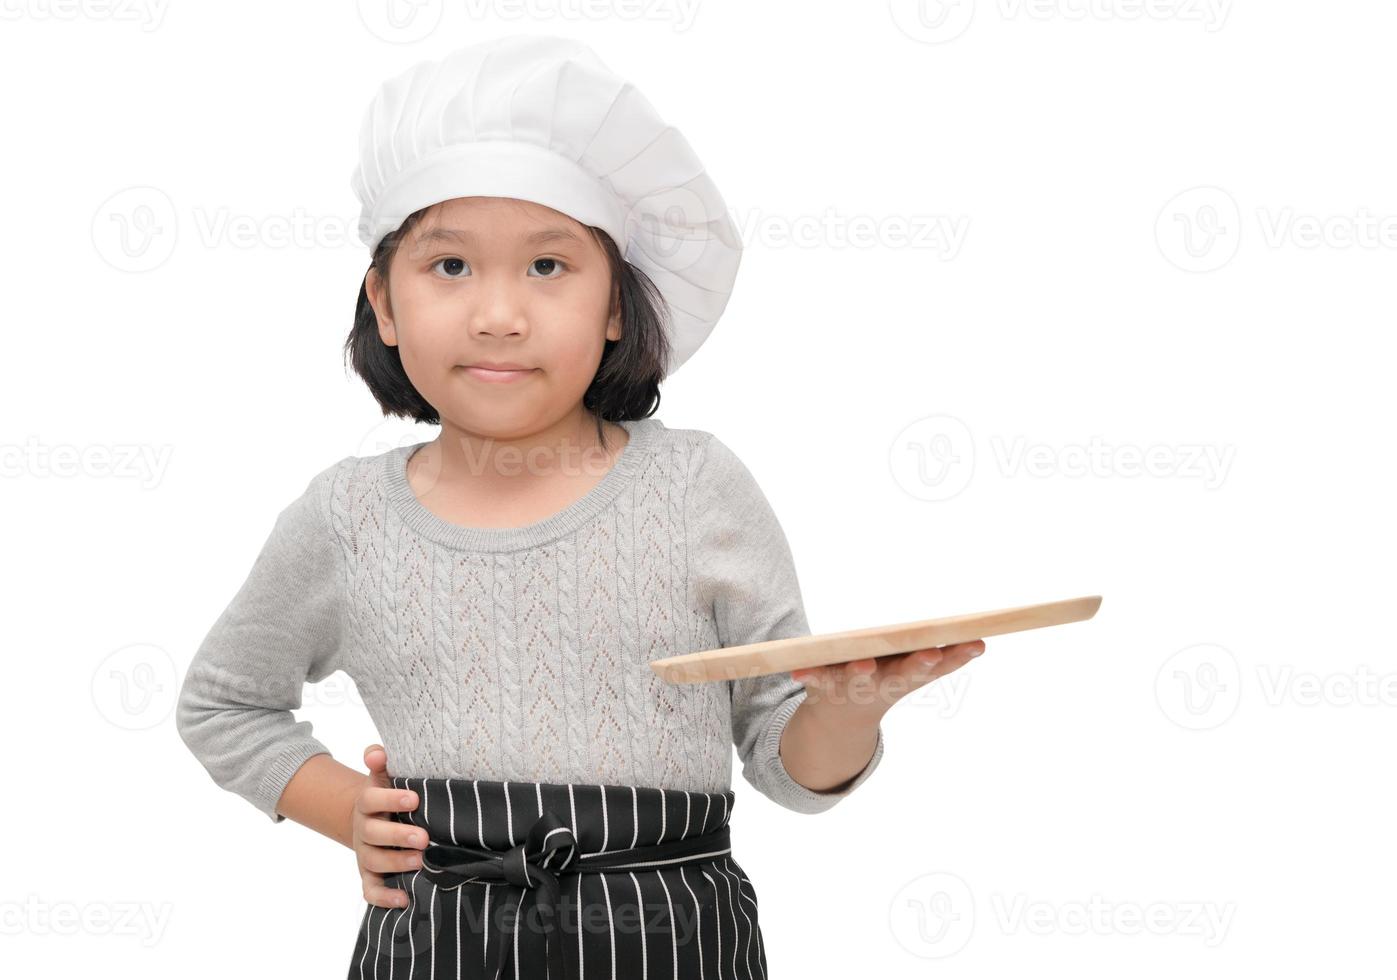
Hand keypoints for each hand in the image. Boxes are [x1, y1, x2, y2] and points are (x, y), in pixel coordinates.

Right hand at [351, 744, 427, 908]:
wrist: (374, 820)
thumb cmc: (389, 796)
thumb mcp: (384, 776)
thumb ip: (381, 762)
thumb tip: (375, 752)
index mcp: (367, 804)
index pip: (371, 799)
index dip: (390, 799)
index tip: (414, 798)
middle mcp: (364, 830)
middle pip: (373, 834)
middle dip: (398, 836)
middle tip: (424, 838)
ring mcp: (365, 854)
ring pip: (374, 861)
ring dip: (396, 862)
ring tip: (421, 862)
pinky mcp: (369, 875)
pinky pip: (370, 890)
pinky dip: (384, 897)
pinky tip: (404, 899)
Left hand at [790, 639, 986, 719]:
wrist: (840, 719)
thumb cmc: (883, 682)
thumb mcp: (913, 673)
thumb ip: (946, 660)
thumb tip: (981, 642)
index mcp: (904, 677)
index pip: (932, 666)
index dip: (953, 656)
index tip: (975, 644)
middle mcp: (882, 683)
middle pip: (903, 674)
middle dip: (917, 665)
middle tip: (931, 655)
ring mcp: (851, 685)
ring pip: (858, 678)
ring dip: (861, 672)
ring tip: (864, 666)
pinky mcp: (821, 683)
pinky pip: (813, 677)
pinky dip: (806, 675)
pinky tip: (797, 672)